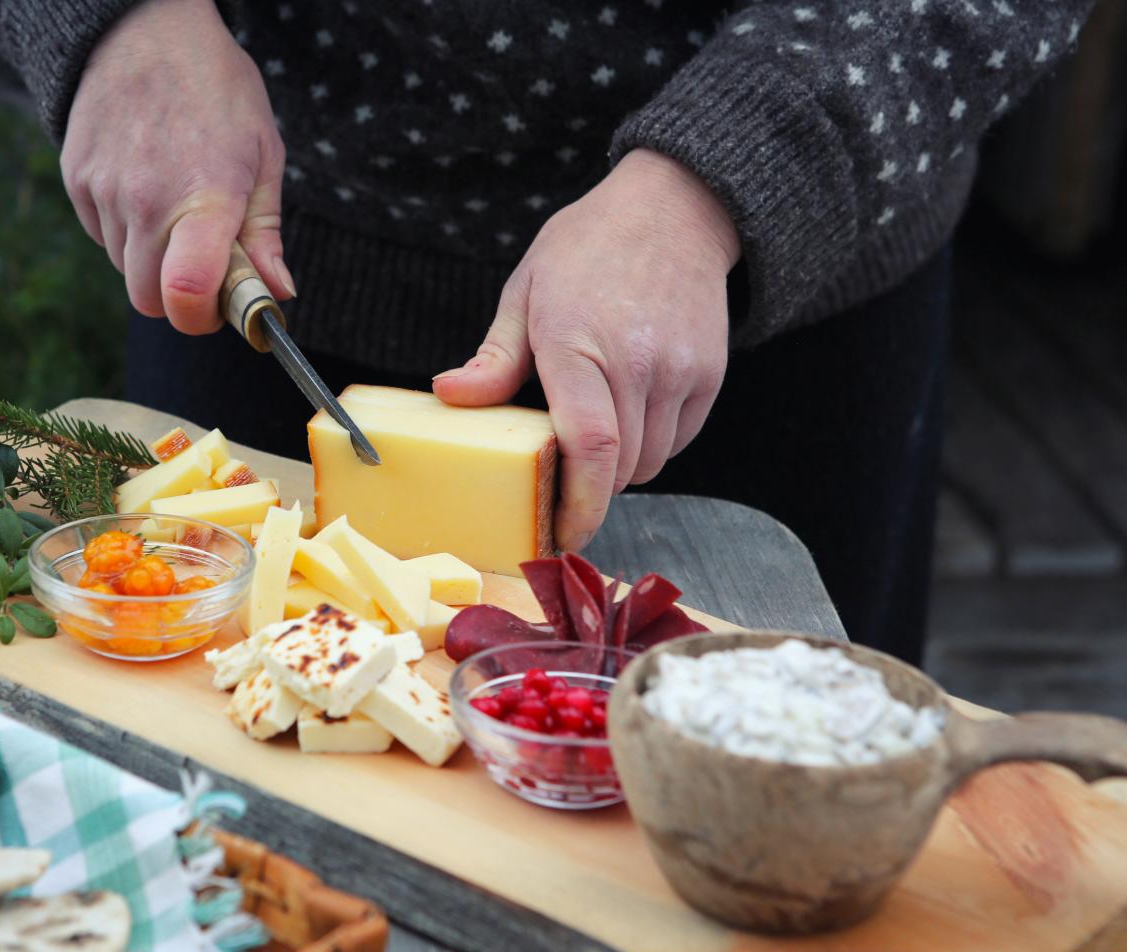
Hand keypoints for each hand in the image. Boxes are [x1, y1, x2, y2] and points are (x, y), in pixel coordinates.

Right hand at [60, 0, 293, 332]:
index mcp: (204, 198)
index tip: (220, 306)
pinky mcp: (76, 180)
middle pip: (149, 300)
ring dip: (152, 258)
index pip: (185, 297)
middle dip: (178, 294)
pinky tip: (145, 183)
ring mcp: (105, 191)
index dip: (202, 318)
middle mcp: (146, 201)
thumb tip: (278, 293)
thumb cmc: (215, 88)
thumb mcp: (262, 153)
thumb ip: (264, 232)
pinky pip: (102, 234)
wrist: (142, 27)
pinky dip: (124, 228)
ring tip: (174, 204)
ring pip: (125, 269)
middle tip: (204, 258)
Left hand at [432, 149, 739, 551]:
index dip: (577, 505)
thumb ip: (494, 358)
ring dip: (620, 468)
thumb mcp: (525, 292)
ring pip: (651, 463)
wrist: (673, 208)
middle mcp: (636, 362)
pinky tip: (631, 409)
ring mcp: (680, 370)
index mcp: (576, 344)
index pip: (587, 447)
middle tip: (560, 479)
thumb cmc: (586, 250)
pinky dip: (653, 444)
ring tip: (595, 433)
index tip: (560, 534)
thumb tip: (449, 396)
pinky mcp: (710, 374)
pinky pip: (678, 440)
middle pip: (618, 469)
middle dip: (588, 488)